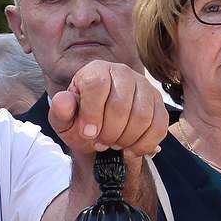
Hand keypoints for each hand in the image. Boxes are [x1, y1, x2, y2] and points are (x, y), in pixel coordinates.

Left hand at [48, 61, 169, 158]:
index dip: (92, 113)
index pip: (97, 85)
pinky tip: (131, 150)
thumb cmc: (81, 121)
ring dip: (126, 138)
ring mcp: (144, 86)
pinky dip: (145, 143)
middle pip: (121, 103)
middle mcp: (122, 73)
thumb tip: (64, 100)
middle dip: (109, 131)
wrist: (100, 128)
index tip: (88, 134)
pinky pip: (159, 125)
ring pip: (142, 115)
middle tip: (101, 143)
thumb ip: (60, 111)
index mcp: (96, 71)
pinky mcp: (159, 103)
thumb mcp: (64, 120)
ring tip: (114, 144)